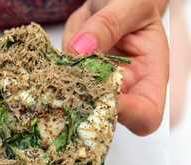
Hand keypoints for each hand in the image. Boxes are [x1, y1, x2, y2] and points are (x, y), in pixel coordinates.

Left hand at [63, 0, 168, 134]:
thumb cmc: (133, 4)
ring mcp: (93, 87)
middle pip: (104, 118)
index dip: (127, 114)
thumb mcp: (130, 6)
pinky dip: (49, 77)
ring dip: (61, 89)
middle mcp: (122, 89)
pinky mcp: (71, 80)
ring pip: (74, 105)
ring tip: (59, 62)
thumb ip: (108, 25)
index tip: (103, 93)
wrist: (112, 1)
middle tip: (67, 80)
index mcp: (149, 77)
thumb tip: (81, 48)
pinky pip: (56, 88)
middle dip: (83, 104)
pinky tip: (50, 60)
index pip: (146, 115)